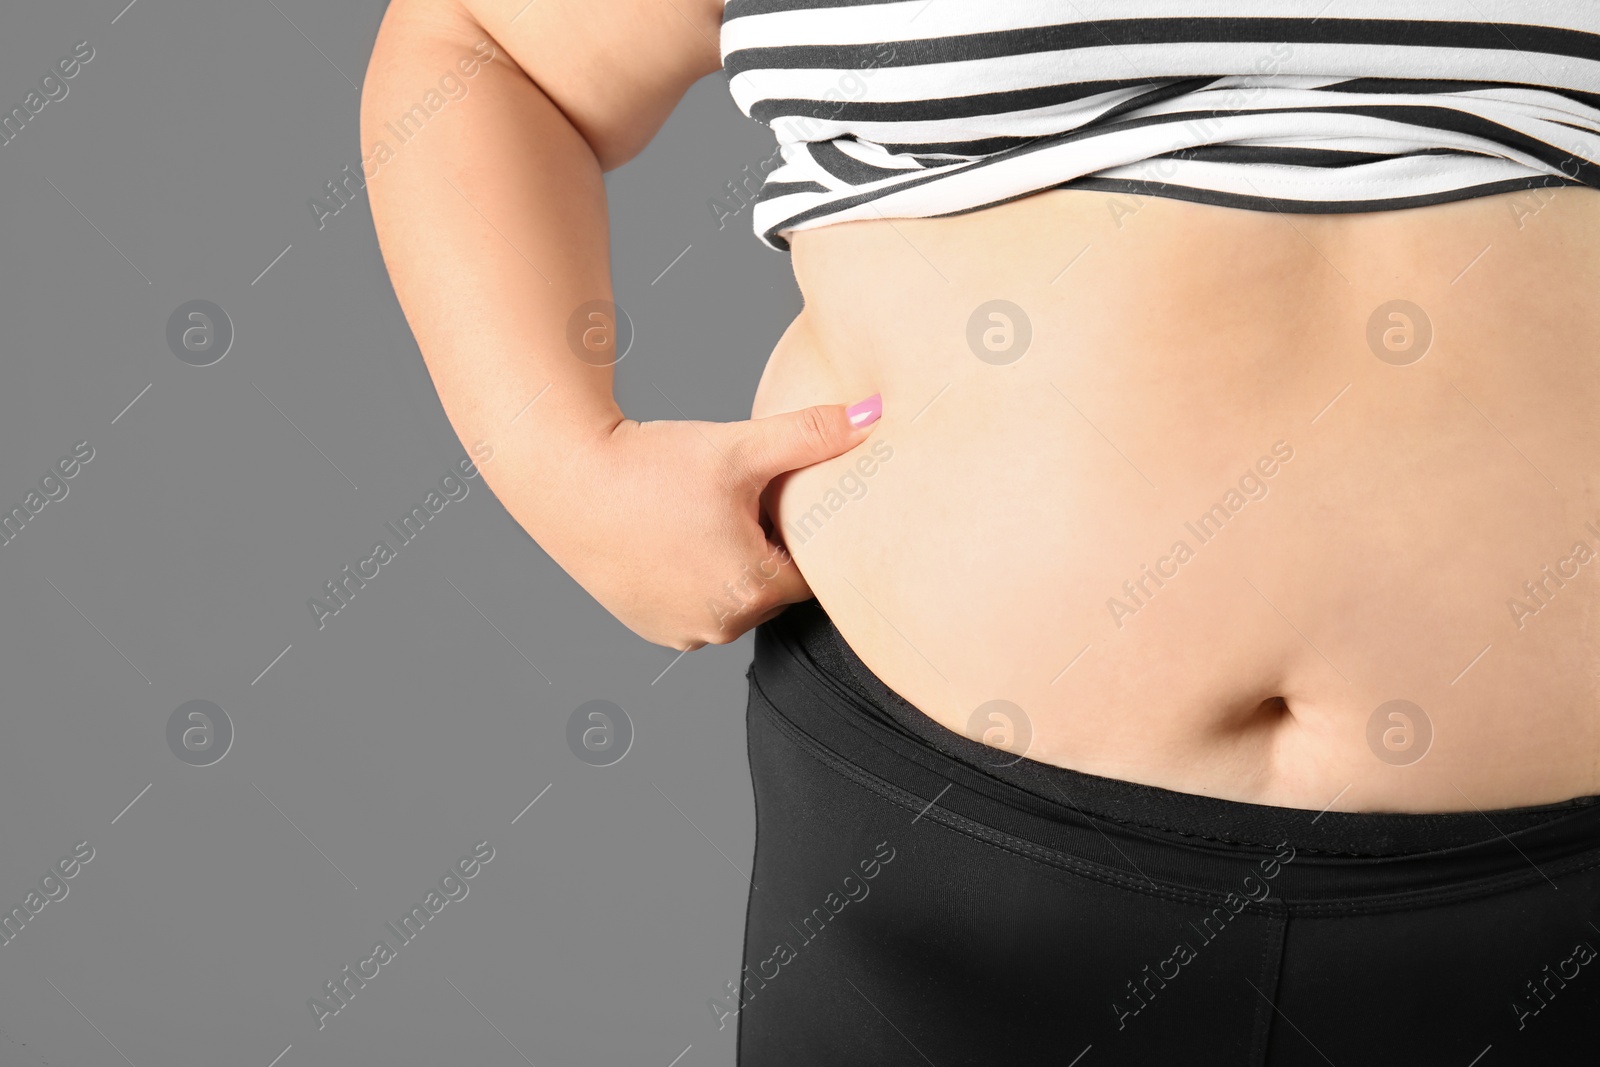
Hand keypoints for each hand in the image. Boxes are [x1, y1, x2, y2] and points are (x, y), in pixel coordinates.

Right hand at [547, 396, 882, 649]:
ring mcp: (683, 633)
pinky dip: (695, 577)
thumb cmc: (654, 462)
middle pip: (773, 585)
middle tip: (731, 499)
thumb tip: (875, 414)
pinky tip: (672, 535)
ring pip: (735, 596)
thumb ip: (813, 433)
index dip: (796, 528)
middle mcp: (721, 626)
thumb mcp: (742, 446)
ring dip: (730, 563)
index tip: (771, 495)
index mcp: (754, 590)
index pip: (811, 570)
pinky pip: (697, 605)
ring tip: (697, 515)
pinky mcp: (652, 629)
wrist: (565, 478)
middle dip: (765, 547)